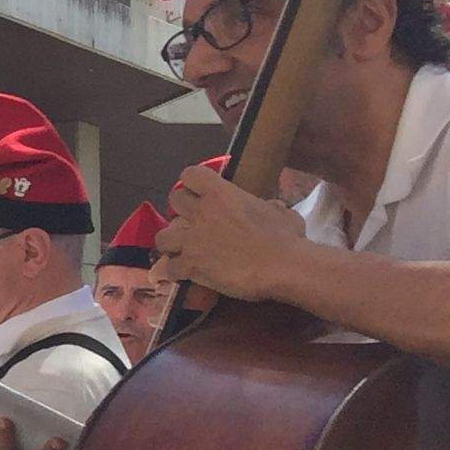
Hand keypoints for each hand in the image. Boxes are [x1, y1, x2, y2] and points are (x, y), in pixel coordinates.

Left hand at [157, 166, 311, 304]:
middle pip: (174, 201)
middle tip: (194, 222)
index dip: (193, 184)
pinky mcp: (190, 265)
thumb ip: (267, 207)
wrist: (283, 267)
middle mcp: (201, 213)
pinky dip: (176, 272)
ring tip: (183, 250)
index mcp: (221, 194)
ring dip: (171, 243)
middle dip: (181, 211)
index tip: (201, 193)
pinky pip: (169, 268)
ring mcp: (192, 240)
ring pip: (162, 237)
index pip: (191, 175)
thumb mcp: (281, 212)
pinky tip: (187, 274)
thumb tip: (270, 206)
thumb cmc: (287, 237)